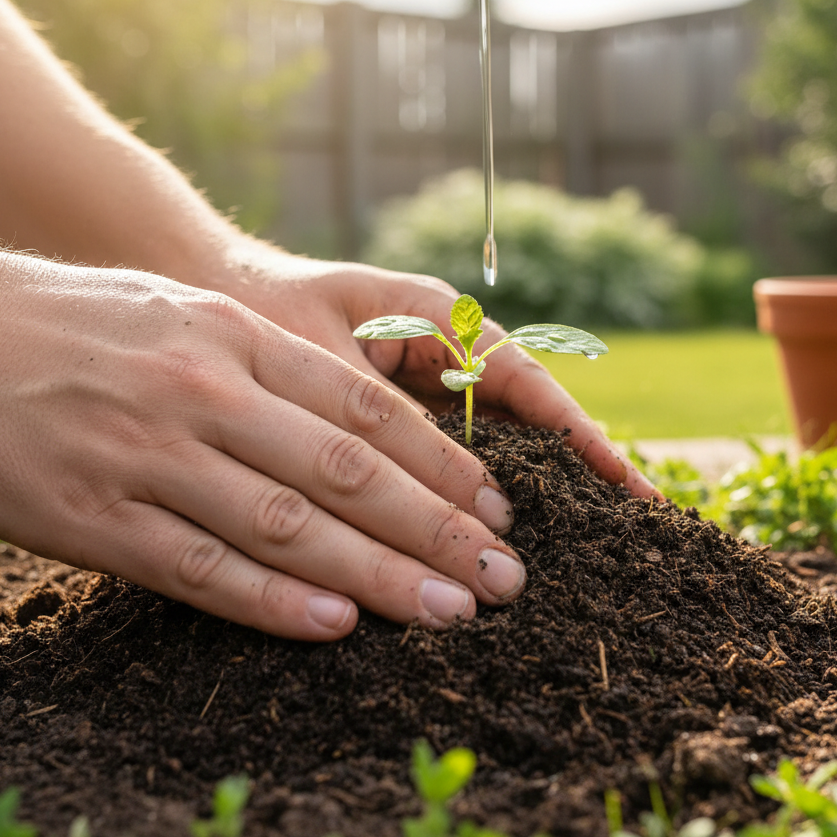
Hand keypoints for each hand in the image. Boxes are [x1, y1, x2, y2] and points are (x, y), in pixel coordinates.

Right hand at [0, 248, 527, 639]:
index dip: (441, 464)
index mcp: (236, 339)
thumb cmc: (83, 321)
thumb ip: (269, 365)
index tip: (495, 506)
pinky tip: (336, 626)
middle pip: (347, 474)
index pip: (365, 410)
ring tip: (450, 611)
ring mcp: (151, 460)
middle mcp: (207, 396)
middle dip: (438, 529)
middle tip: (504, 576)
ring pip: (289, 529)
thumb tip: (361, 426)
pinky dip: (273, 603)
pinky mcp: (96, 521)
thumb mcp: (188, 314)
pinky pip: (202, 570)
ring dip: (379, 577)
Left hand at [218, 255, 658, 498]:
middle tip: (627, 528)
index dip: (577, 435)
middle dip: (572, 469)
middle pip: (524, 415)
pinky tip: (489, 538)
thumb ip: (378, 423)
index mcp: (435, 318)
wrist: (210, 292)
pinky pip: (449, 455)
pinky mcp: (398, 414)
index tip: (625, 485)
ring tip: (580, 543)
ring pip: (493, 441)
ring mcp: (423, 385)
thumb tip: (443, 497)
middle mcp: (441, 351)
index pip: (524, 381)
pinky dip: (472, 494)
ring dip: (530, 488)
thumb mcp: (319, 361)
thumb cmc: (261, 309)